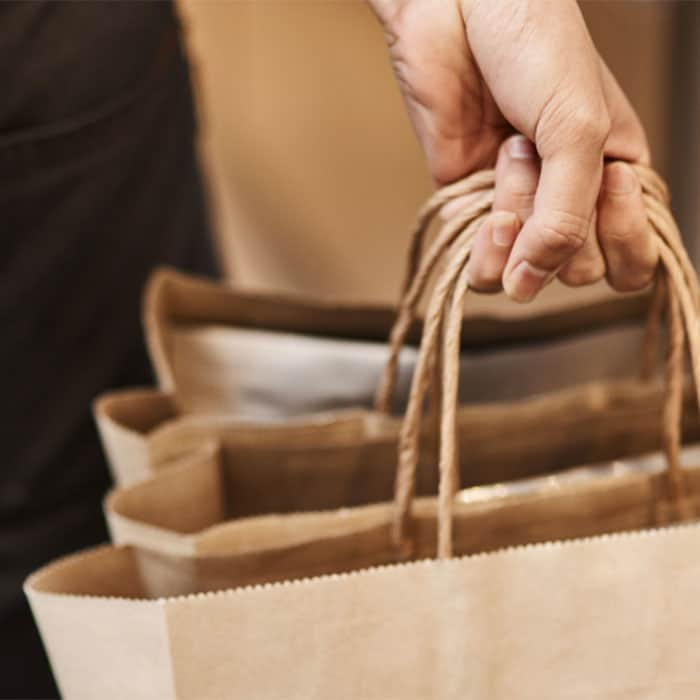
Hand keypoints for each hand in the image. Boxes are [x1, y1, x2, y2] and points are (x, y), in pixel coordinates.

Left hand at [370, 0, 655, 300]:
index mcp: (615, 178)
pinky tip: (484, 202)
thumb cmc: (536, 49)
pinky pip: (482, 263)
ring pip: (525, 274)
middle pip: (574, 271)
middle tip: (549, 154)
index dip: (620, 243)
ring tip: (510, 159)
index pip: (630, 261)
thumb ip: (567, 216)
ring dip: (518, 230)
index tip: (608, 184)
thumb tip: (532, 284)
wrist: (458, 12)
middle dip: (560, 223)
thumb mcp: (578, 131)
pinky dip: (484, 246)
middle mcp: (568, 201)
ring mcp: (519, 206)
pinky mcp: (470, 206)